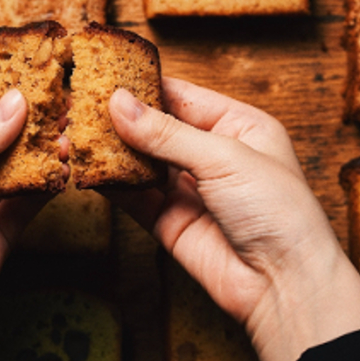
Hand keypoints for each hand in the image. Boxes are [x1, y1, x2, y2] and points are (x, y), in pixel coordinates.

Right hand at [108, 77, 359, 360]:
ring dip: (110, 151)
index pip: (182, 97)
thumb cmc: (279, 214)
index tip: (105, 76)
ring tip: (74, 133)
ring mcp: (191, 190)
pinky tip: (87, 169)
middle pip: (156, 128)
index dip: (144, 87)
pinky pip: (134, 197)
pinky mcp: (171, 223)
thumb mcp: (225, 158)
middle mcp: (213, 156)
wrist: (285, 284)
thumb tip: (120, 104)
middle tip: (80, 105)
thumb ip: (166, 133)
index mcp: (239, 127)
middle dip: (120, 119)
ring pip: (141, 162)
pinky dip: (111, 184)